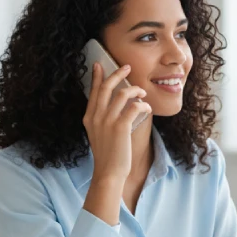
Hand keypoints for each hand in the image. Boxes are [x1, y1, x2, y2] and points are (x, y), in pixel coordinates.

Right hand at [82, 62, 151, 181]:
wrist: (109, 172)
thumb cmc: (108, 154)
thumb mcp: (98, 134)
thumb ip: (102, 119)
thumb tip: (116, 104)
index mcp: (89, 117)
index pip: (93, 92)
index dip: (96, 77)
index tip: (99, 65)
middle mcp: (96, 117)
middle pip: (106, 87)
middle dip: (117, 74)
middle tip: (127, 67)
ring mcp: (107, 121)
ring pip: (123, 94)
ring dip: (136, 90)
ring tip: (143, 93)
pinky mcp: (120, 127)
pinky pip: (135, 107)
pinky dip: (143, 104)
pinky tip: (147, 108)